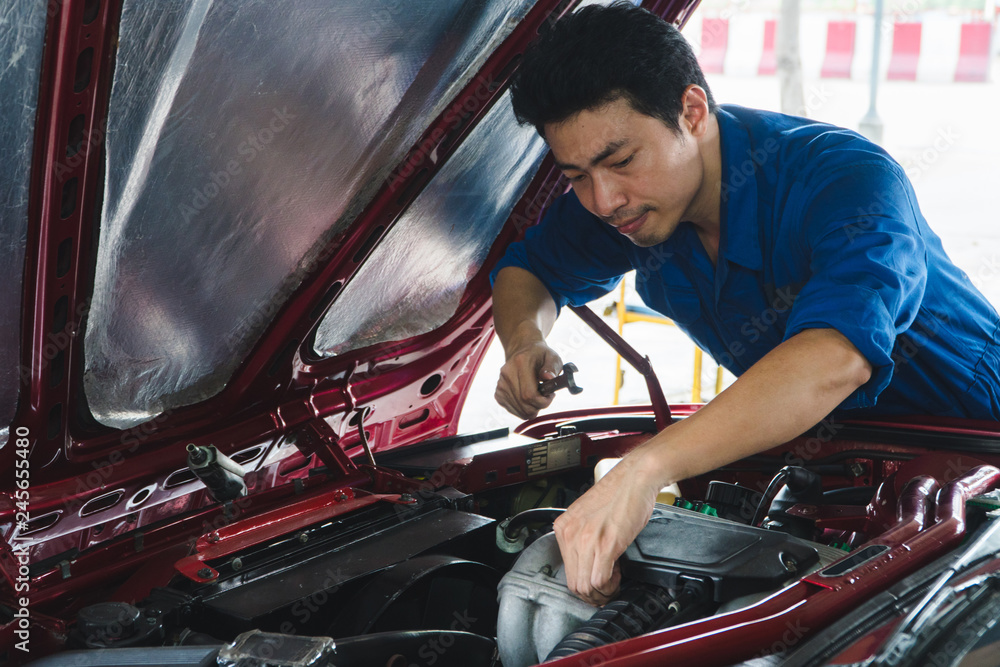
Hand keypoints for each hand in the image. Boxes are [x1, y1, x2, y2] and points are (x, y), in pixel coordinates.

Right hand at [494, 340, 562, 418]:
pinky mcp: (498, 394)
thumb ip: (552, 367)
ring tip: (537, 394)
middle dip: (540, 406)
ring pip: (521, 412)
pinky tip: (528, 397)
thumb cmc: (540, 356)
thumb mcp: (552, 357)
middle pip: (525, 406)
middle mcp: (507, 374)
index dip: (543, 401)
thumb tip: (548, 378)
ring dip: (533, 408)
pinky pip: (515, 411)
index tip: (550, 395)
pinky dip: (525, 409)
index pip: (529, 395)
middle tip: (545, 396)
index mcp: (520, 363)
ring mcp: (500, 385)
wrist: (522, 351)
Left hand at [553, 447, 660, 605]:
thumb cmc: (618, 493)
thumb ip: (582, 537)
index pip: (566, 572)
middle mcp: (571, 533)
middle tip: (607, 590)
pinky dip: (610, 586)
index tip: (596, 583)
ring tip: (614, 581)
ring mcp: (587, 539)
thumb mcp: (588, 516)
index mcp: (564, 527)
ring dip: (602, 592)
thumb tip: (586, 563)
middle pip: (574, 584)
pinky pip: (600, 579)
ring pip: (586, 586)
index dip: (583, 585)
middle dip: (593, 595)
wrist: (635, 477)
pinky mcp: (606, 543)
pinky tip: (618, 574)